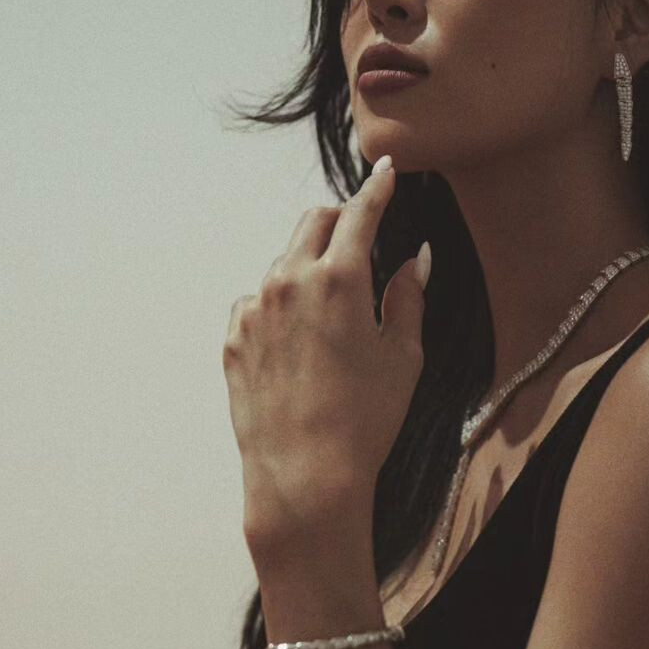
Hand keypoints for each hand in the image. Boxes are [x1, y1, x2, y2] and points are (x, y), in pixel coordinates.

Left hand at [222, 156, 426, 550]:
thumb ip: (408, 297)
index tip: (385, 172)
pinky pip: (259, 302)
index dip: (377, 189)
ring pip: (284, 263)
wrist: (304, 476)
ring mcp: (255, 309)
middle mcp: (289, 281)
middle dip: (338, 220)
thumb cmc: (365, 420)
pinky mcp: (233, 337)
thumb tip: (414, 259)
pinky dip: (280, 305)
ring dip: (310, 268)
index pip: (360, 213)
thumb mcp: (403, 356)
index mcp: (340, 279)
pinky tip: (300, 342)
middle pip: (312, 223)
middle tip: (359, 236)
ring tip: (332, 312)